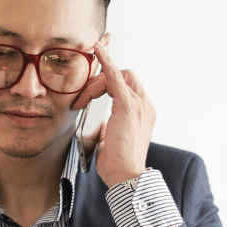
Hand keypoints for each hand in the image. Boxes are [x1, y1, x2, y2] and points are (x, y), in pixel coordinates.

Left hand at [71, 42, 154, 187]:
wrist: (127, 176)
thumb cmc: (118, 165)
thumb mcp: (112, 143)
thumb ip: (110, 130)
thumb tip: (103, 125)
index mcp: (142, 115)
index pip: (128, 87)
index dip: (110, 81)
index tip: (94, 83)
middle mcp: (144, 106)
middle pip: (124, 77)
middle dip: (100, 83)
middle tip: (82, 99)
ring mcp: (139, 105)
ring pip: (117, 77)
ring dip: (96, 84)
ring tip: (82, 100)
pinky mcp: (128, 106)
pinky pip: (115, 76)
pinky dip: (106, 61)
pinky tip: (97, 49)